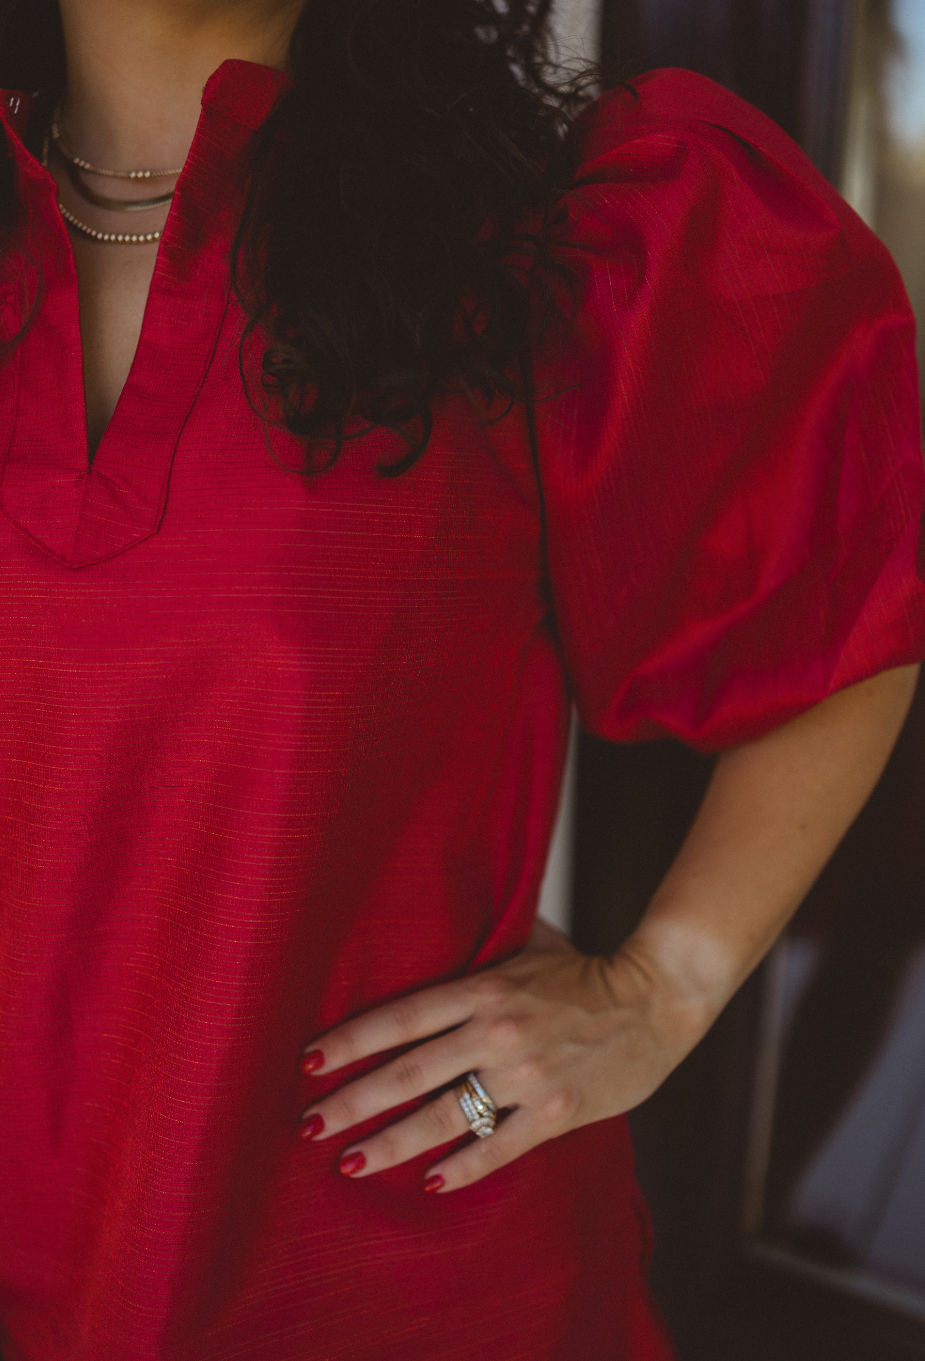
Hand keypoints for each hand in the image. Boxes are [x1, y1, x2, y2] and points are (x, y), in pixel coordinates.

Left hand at [297, 918, 709, 1193]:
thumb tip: (432, 926)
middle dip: (351, 1101)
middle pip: (407, 1072)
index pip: (401, 1016)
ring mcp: (526, 1075)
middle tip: (308, 1125)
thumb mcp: (527, 943)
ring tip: (347, 1163)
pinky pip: (497, 1146)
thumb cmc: (585, 969)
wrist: (656, 998)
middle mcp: (496, 1031)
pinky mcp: (556, 1112)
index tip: (308, 1062)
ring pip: (442, 1117)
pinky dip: (461, 1168)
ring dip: (389, 1143)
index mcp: (485, 987)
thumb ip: (479, 945)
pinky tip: (426, 1184)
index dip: (350, 1041)